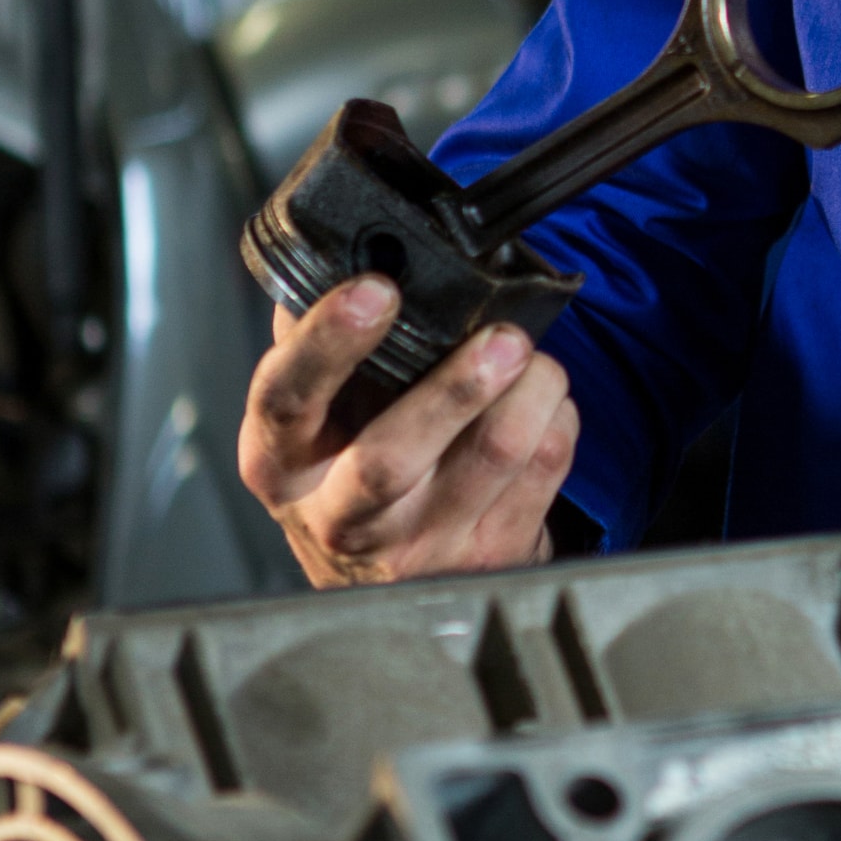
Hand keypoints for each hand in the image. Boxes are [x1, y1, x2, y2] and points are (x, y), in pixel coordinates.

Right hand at [238, 280, 580, 587]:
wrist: (387, 586)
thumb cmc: (345, 481)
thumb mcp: (309, 426)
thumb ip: (319, 348)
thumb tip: (346, 254)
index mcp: (282, 465)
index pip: (286, 401)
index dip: (327, 343)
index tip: (374, 291)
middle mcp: (343, 515)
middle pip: (391, 456)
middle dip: (455, 387)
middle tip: (500, 338)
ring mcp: (420, 545)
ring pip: (492, 455)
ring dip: (530, 389)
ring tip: (531, 355)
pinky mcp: (489, 556)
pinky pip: (544, 469)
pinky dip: (557, 417)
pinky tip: (543, 400)